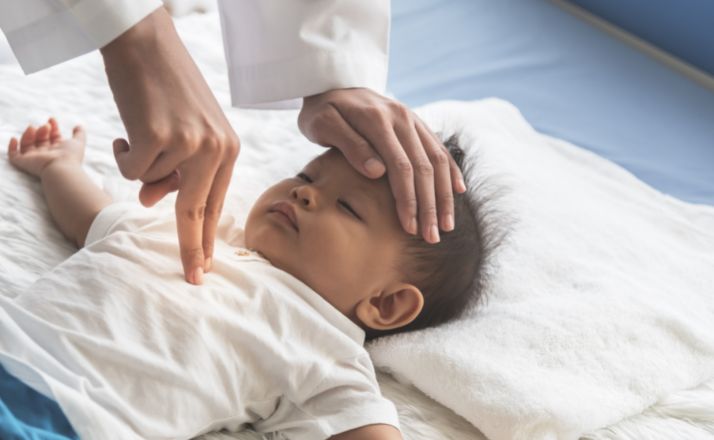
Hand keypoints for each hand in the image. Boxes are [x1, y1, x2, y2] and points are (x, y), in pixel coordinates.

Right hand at [7, 117, 85, 176]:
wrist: (60, 168)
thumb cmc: (70, 156)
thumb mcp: (78, 142)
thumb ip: (79, 134)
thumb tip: (79, 125)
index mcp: (57, 150)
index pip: (52, 136)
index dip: (52, 127)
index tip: (52, 119)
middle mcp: (45, 154)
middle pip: (40, 139)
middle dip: (42, 130)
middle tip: (46, 126)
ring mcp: (34, 158)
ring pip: (27, 144)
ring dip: (28, 134)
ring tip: (34, 128)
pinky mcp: (24, 162)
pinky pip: (13, 155)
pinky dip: (12, 147)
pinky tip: (14, 138)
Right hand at [100, 7, 238, 284]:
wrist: (146, 43)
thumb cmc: (164, 87)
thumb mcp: (180, 132)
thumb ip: (174, 170)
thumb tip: (149, 201)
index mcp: (228, 148)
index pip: (216, 203)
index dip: (209, 237)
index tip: (207, 268)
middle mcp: (216, 148)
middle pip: (196, 212)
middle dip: (192, 248)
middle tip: (193, 279)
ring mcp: (190, 144)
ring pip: (150, 185)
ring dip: (138, 164)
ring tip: (143, 130)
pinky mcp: (160, 138)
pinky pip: (131, 170)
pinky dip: (122, 153)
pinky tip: (129, 127)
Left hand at [298, 88, 465, 243]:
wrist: (331, 81)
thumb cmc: (322, 110)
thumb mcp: (324, 125)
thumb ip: (350, 146)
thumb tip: (377, 172)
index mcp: (378, 121)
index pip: (401, 167)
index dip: (408, 200)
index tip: (409, 227)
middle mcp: (402, 118)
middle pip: (424, 168)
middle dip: (430, 206)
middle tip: (431, 238)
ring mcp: (412, 120)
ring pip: (438, 161)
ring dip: (443, 196)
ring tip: (446, 226)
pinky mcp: (416, 124)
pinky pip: (439, 148)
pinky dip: (451, 171)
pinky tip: (458, 192)